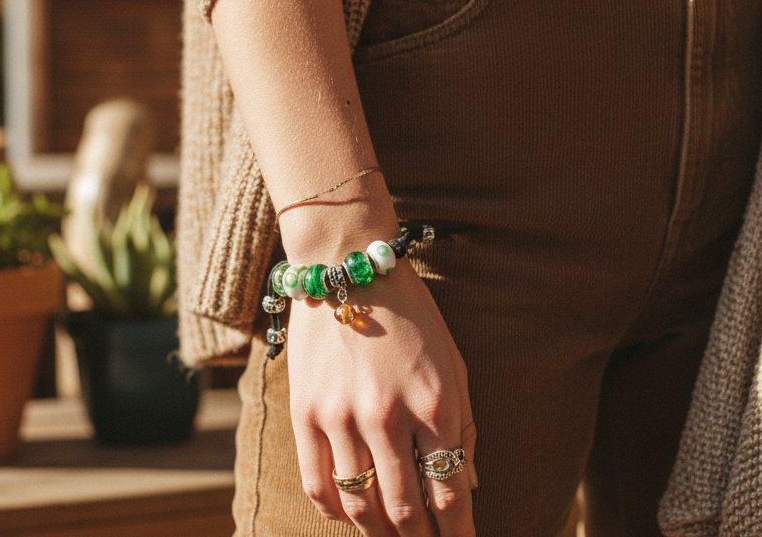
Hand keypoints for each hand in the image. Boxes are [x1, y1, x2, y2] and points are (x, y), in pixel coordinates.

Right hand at [286, 254, 476, 536]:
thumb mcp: (453, 361)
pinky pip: (318, 485)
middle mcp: (387, 416)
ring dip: (381, 533)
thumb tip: (467, 487)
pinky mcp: (305, 411)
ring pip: (361, 506)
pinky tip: (353, 516)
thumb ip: (463, 427)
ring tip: (394, 536)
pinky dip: (338, 513)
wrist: (346, 264)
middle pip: (406, 512)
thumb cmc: (410, 312)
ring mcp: (341, 416)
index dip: (459, 536)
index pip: (450, 495)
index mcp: (434, 403)